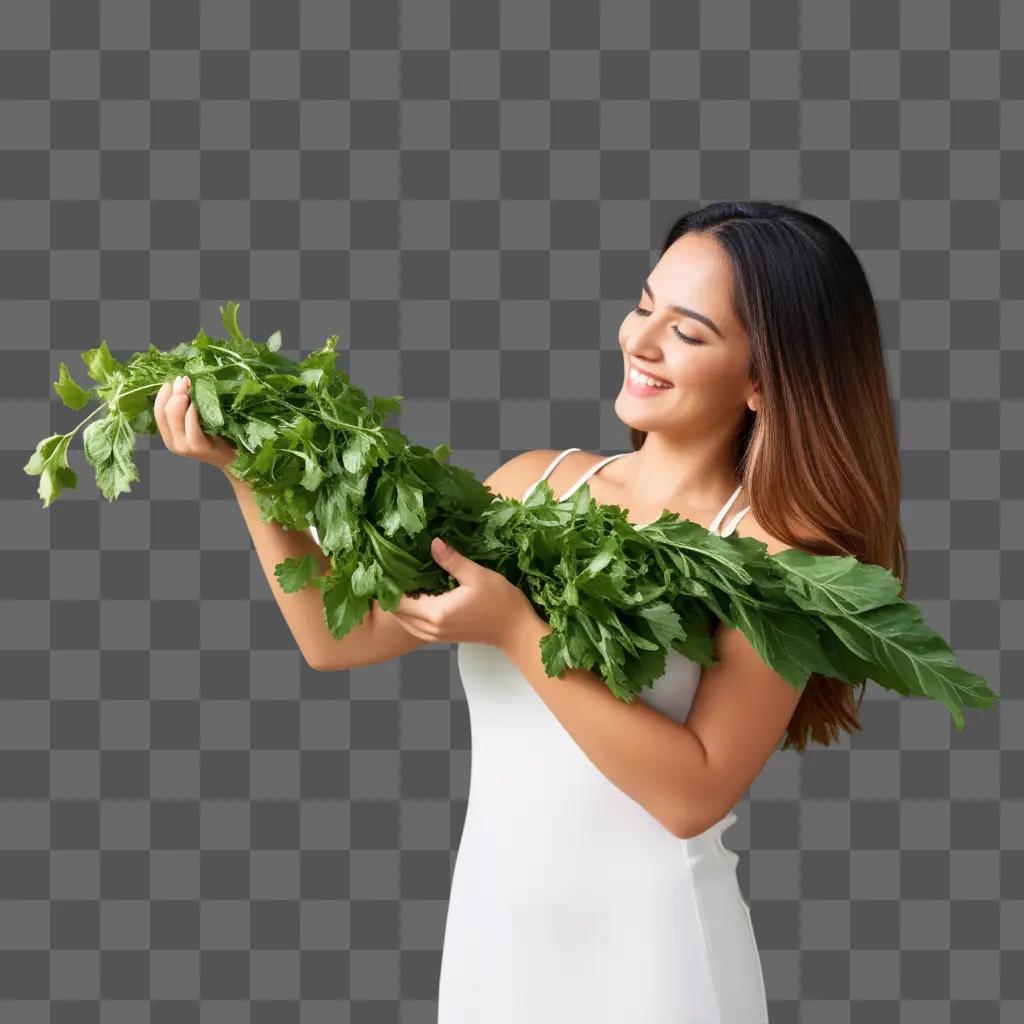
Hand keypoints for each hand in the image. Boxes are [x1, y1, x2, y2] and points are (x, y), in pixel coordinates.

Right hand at [153, 375, 237, 471]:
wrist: (234, 460)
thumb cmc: (219, 438)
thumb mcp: (200, 422)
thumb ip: (188, 408)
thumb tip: (184, 382)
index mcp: (170, 435)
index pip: (158, 411)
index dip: (163, 394)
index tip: (173, 380)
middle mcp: (173, 442)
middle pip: (165, 411)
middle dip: (175, 392)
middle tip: (185, 380)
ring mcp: (185, 446)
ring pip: (175, 417)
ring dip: (182, 398)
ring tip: (191, 386)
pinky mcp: (199, 448)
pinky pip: (191, 427)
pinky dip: (192, 412)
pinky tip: (197, 402)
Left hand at [390, 537, 534, 650]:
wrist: (515, 629)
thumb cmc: (500, 601)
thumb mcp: (477, 575)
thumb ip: (452, 560)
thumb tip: (433, 542)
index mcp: (436, 612)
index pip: (398, 601)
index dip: (389, 585)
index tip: (388, 565)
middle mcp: (431, 627)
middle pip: (397, 613)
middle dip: (391, 592)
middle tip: (392, 568)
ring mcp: (435, 635)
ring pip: (404, 621)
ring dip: (400, 604)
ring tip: (401, 580)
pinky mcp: (441, 637)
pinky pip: (415, 626)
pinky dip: (410, 613)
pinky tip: (416, 596)